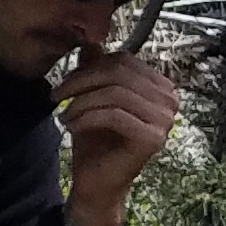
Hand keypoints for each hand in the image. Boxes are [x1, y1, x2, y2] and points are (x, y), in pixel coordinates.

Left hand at [55, 48, 176, 225]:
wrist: (97, 183)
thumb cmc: (96, 142)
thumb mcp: (91, 99)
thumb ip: (94, 71)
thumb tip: (90, 41)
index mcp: (158, 86)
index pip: (123, 61)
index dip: (89, 68)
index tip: (63, 85)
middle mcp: (169, 99)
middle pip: (119, 73)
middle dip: (81, 82)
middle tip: (56, 96)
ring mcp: (165, 120)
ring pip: (116, 93)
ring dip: (81, 102)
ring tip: (64, 115)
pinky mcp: (153, 138)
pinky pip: (114, 114)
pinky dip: (87, 117)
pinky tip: (71, 126)